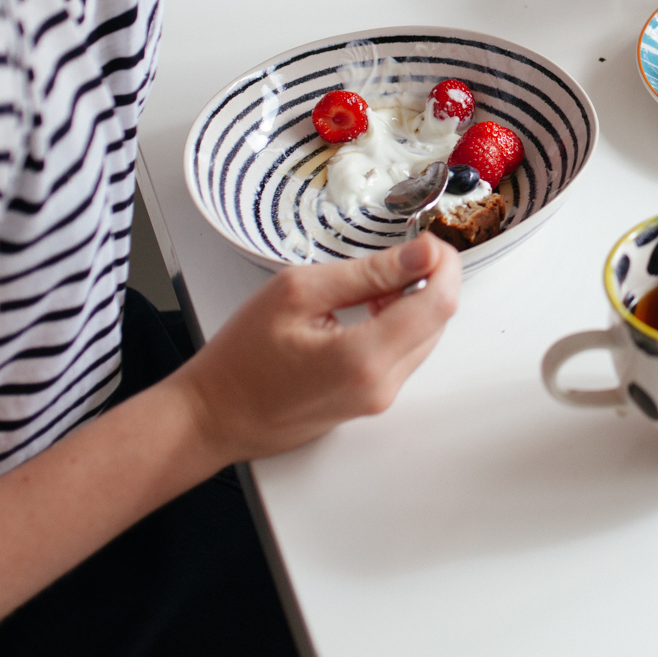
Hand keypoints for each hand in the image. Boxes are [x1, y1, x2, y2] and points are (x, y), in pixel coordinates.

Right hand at [169, 234, 462, 464]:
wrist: (214, 415)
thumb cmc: (242, 357)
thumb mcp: (299, 292)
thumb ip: (368, 272)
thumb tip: (422, 253)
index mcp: (366, 357)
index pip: (439, 303)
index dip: (443, 264)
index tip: (429, 242)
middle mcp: (381, 385)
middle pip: (438, 321)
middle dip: (429, 281)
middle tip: (398, 256)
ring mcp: (378, 399)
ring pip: (425, 338)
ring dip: (413, 304)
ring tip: (372, 286)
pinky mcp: (370, 403)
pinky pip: (404, 356)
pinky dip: (398, 326)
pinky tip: (368, 310)